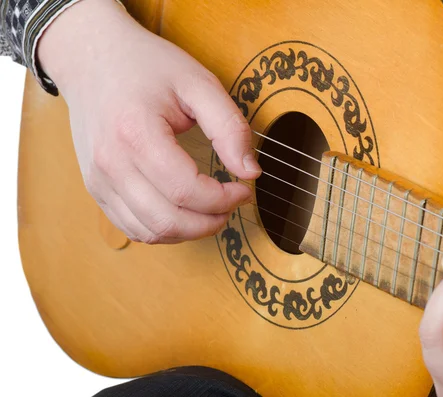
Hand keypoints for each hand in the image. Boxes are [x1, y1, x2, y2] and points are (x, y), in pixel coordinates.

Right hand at [37, 0, 260, 243]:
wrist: (91, 59)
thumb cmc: (146, 67)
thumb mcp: (198, 84)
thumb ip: (229, 127)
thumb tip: (251, 171)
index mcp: (136, 133)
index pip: (186, 190)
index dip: (223, 199)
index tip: (244, 188)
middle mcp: (110, 164)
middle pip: (167, 220)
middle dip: (210, 221)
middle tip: (231, 203)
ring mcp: (98, 180)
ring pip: (149, 232)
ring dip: (189, 230)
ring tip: (212, 209)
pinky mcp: (96, 189)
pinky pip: (132, 228)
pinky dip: (164, 230)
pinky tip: (184, 212)